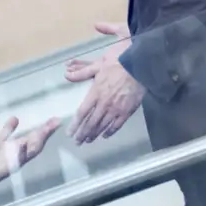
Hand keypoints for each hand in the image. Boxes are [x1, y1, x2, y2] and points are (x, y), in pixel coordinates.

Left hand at [0, 116, 59, 187]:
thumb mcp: (0, 139)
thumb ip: (8, 130)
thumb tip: (15, 117)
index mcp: (21, 146)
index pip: (36, 136)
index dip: (46, 128)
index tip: (56, 119)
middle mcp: (22, 153)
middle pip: (37, 142)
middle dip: (46, 133)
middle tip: (56, 122)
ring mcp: (17, 161)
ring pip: (31, 151)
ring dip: (37, 141)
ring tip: (44, 130)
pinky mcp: (8, 168)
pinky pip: (16, 160)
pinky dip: (20, 152)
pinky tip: (22, 144)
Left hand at [65, 25, 141, 144]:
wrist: (139, 65)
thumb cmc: (117, 62)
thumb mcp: (97, 65)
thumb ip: (82, 72)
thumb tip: (66, 75)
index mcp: (95, 92)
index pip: (82, 112)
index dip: (76, 124)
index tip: (70, 133)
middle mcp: (105, 103)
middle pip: (92, 122)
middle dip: (83, 133)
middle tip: (77, 142)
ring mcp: (117, 108)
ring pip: (104, 125)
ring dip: (95, 134)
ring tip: (87, 141)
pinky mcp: (128, 110)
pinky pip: (118, 124)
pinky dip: (111, 131)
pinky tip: (105, 135)